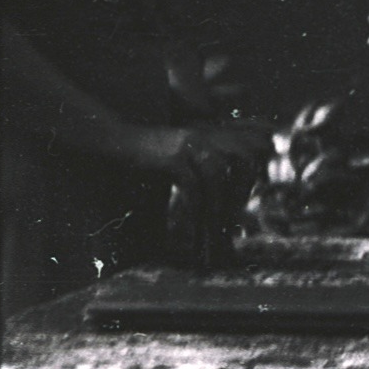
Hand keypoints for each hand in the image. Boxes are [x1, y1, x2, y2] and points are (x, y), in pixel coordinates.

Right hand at [133, 121, 273, 266]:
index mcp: (215, 135)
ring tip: (213, 233)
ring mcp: (190, 145)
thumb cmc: (150, 154)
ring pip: (219, 175)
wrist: (114, 140)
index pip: (254, 149)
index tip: (240, 204)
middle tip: (230, 221)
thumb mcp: (186, 156)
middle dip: (241, 191)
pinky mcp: (172, 157)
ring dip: (218, 207)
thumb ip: (207, 168)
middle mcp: (208, 136)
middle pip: (244, 160)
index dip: (253, 176)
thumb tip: (224, 204)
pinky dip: (195, 210)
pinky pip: (192, 186)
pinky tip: (192, 229)